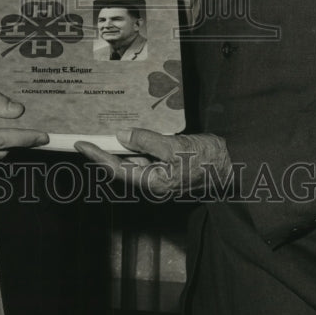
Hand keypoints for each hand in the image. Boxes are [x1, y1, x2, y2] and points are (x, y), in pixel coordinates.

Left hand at [74, 129, 230, 199]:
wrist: (234, 166)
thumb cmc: (207, 159)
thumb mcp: (176, 146)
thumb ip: (148, 140)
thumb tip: (122, 135)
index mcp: (154, 182)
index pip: (118, 169)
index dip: (98, 156)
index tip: (81, 144)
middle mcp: (154, 183)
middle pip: (122, 166)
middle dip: (105, 151)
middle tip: (88, 135)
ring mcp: (160, 177)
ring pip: (133, 161)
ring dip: (119, 148)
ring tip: (104, 132)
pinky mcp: (167, 170)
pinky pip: (145, 158)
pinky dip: (135, 146)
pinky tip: (131, 134)